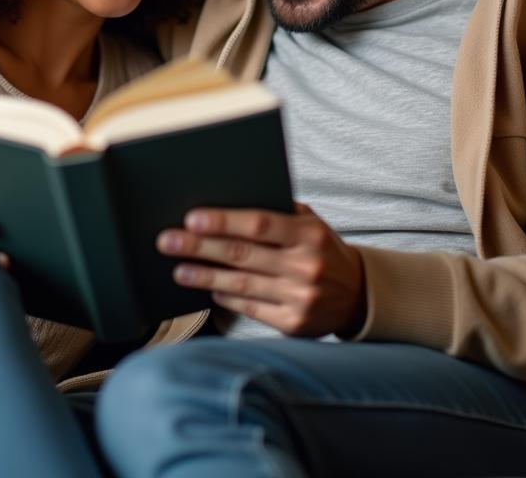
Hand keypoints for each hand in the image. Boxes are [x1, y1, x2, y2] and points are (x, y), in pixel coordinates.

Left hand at [157, 202, 365, 337]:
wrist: (357, 293)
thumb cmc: (322, 249)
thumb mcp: (311, 223)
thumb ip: (279, 212)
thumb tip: (228, 201)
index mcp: (309, 234)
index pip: (259, 224)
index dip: (223, 221)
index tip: (192, 219)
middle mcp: (305, 266)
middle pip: (242, 254)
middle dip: (199, 247)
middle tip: (167, 241)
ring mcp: (300, 297)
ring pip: (240, 283)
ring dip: (204, 276)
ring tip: (178, 269)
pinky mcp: (293, 323)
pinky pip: (250, 307)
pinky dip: (226, 296)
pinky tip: (208, 287)